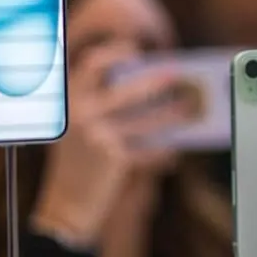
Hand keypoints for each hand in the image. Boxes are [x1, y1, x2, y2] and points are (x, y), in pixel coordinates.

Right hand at [31, 44, 184, 247]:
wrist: (66, 206)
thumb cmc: (81, 162)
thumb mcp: (81, 128)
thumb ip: (103, 105)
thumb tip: (153, 86)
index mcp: (69, 99)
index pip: (92, 63)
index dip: (114, 53)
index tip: (134, 50)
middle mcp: (80, 112)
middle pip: (129, 87)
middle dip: (157, 80)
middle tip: (178, 76)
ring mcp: (96, 134)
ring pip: (147, 119)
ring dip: (173, 115)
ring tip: (190, 112)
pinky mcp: (113, 157)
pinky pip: (149, 148)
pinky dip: (164, 151)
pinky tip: (174, 152)